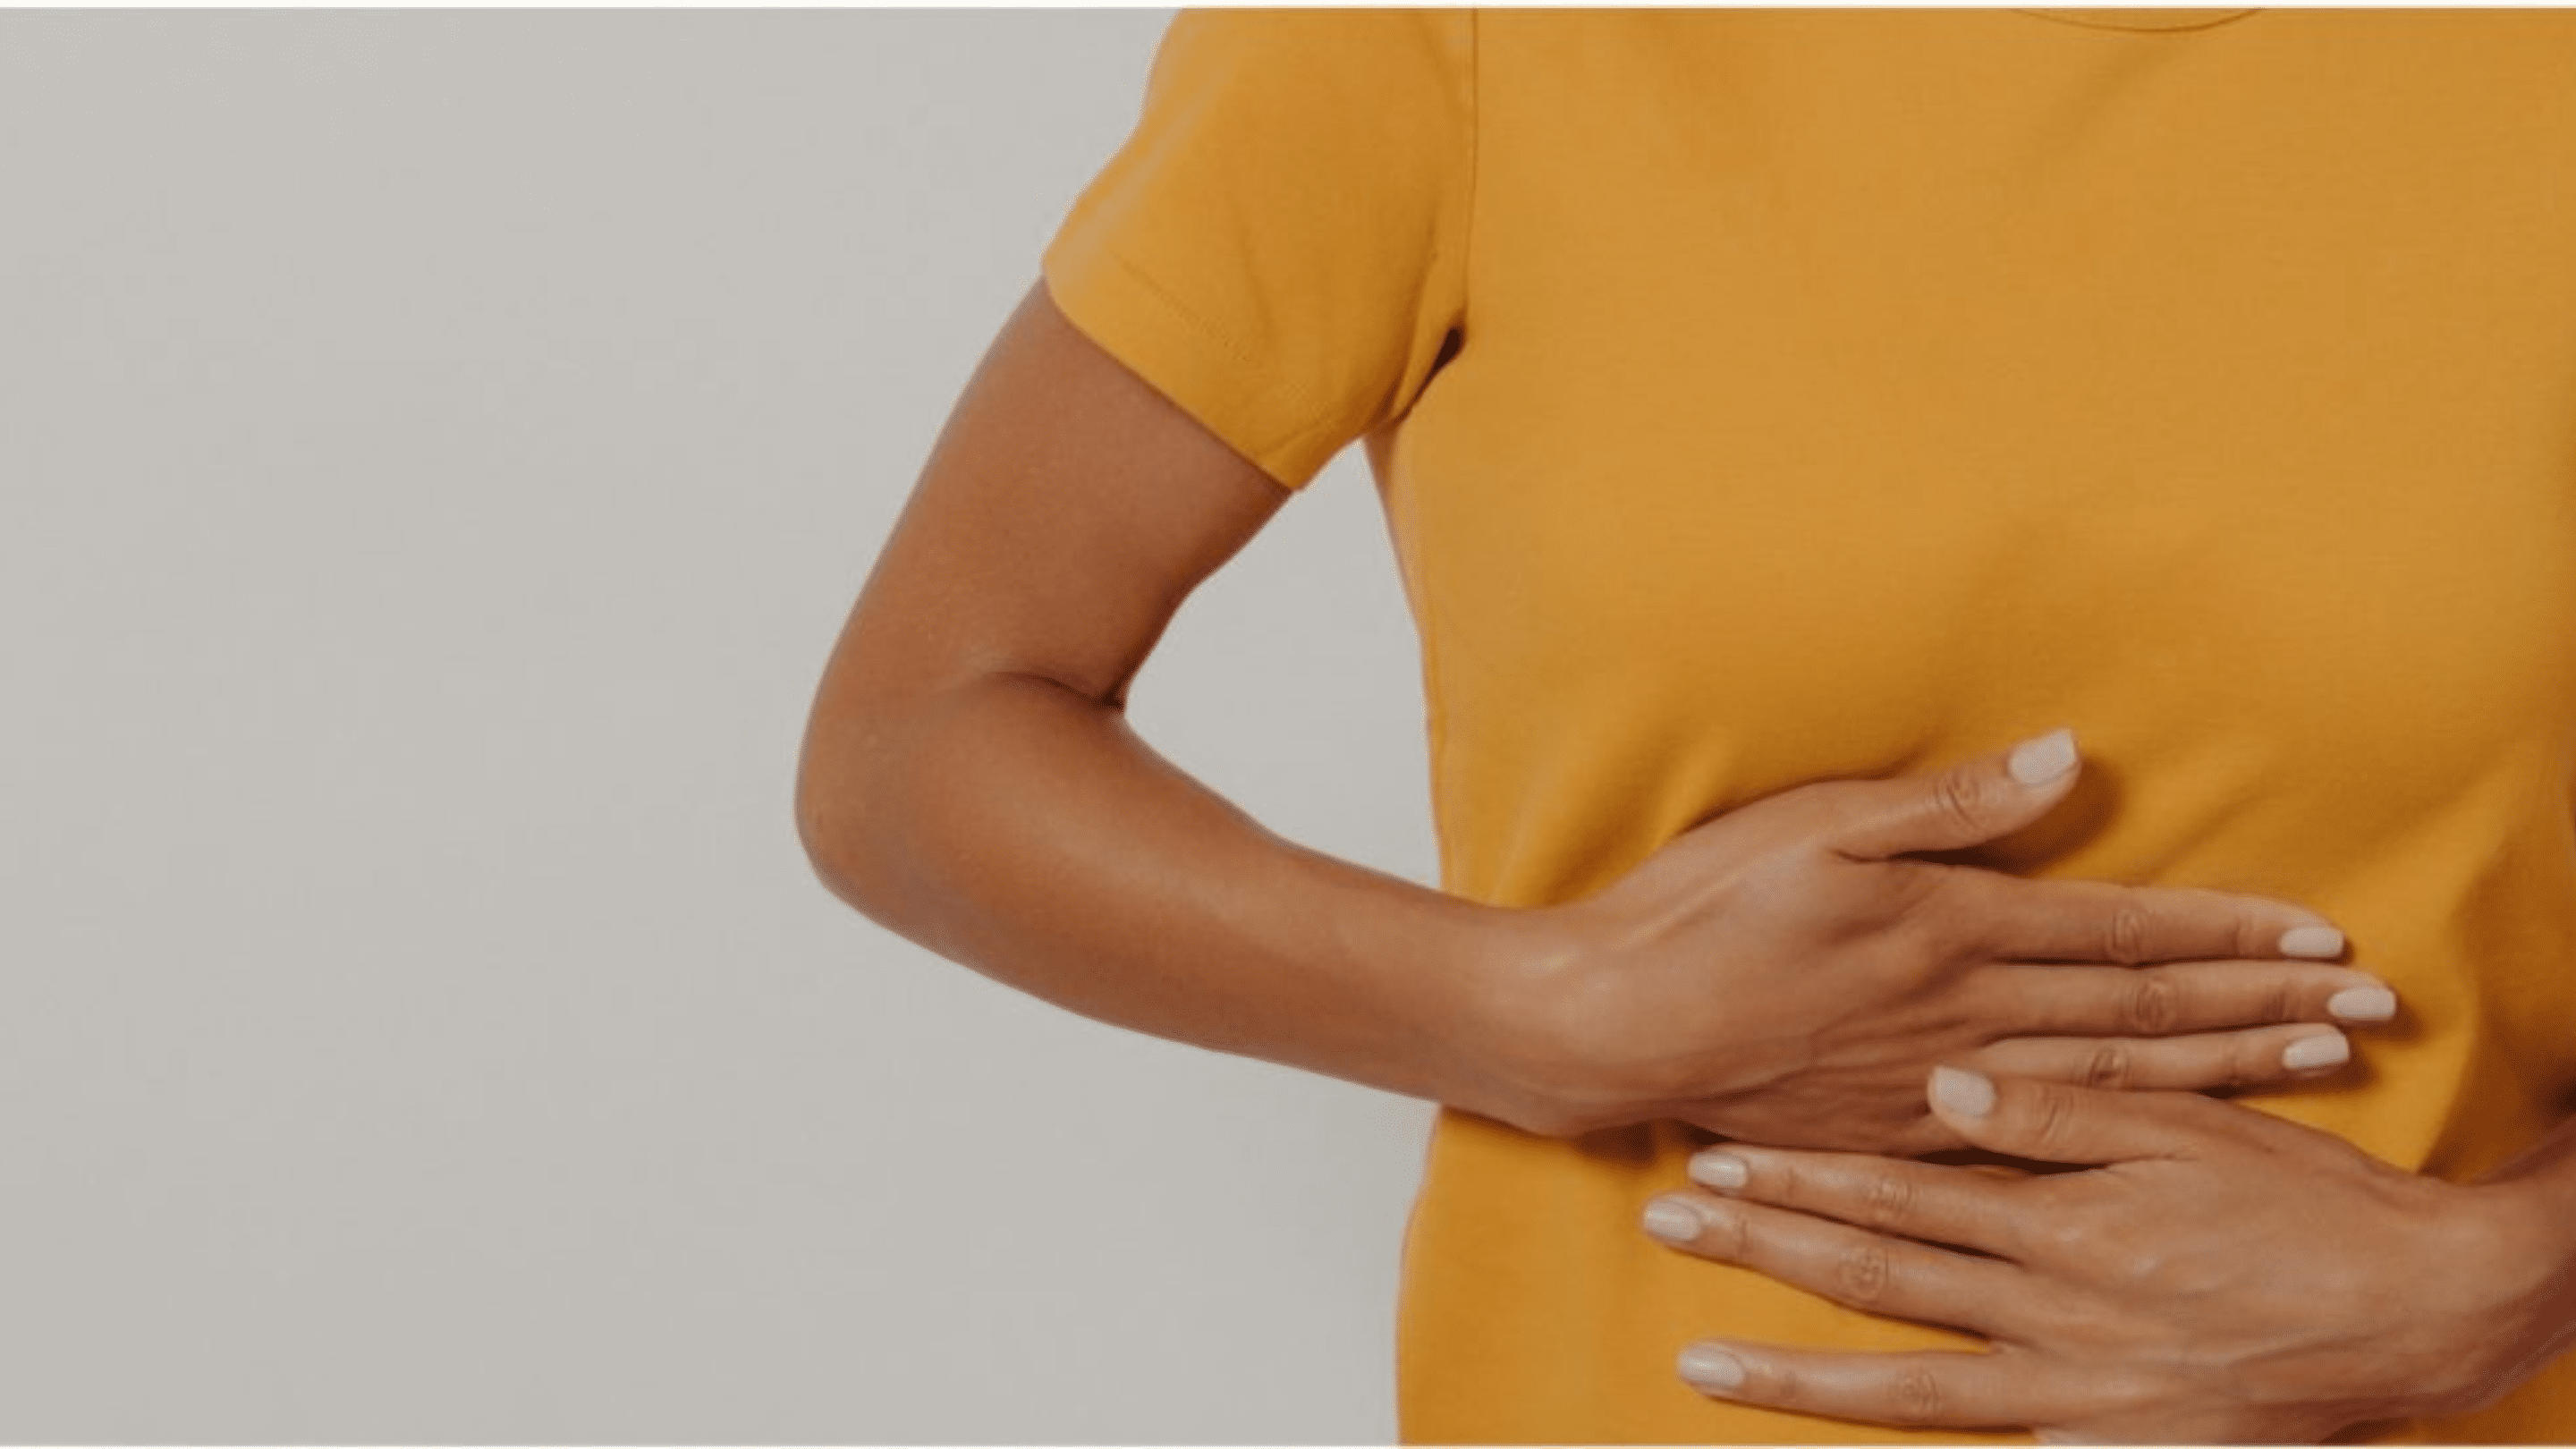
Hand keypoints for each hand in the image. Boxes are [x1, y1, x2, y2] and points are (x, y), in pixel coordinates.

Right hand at [1483, 730, 2395, 1148]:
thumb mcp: (1818, 824)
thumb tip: (2064, 760)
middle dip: (2262, 1008)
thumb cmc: (1702, 911)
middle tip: (2364, 1013)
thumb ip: (1948, 803)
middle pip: (2143, 1014)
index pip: (2125, 933)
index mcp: (1953, 927)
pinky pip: (2041, 1140)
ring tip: (2309, 1067)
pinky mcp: (1900, 1130)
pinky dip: (2122, 1137)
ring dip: (2220, 1072)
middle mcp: (1966, 1014)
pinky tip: (2169, 1139)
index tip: (2323, 938)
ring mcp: (1938, 1082)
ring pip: (2111, 1082)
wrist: (1612, 1025)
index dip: (2229, 933)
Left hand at [1642, 1067, 2575, 1441]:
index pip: (1894, 1195)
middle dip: (1761, 1255)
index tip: (1710, 1161)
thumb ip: (2061, 1110)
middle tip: (1663, 1228)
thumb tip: (1943, 1090)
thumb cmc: (2307, 1206)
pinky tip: (1841, 1444)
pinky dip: (1916, 1448)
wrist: (2422, 1314)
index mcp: (2060, 1222)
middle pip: (1874, 1282)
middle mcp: (2050, 1314)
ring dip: (1794, 1375)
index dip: (1795, 1178)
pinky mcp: (2110, 1447)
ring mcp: (2076, 1396)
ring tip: (1698, 1367)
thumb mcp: (2190, 1129)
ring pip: (1906, 1389)